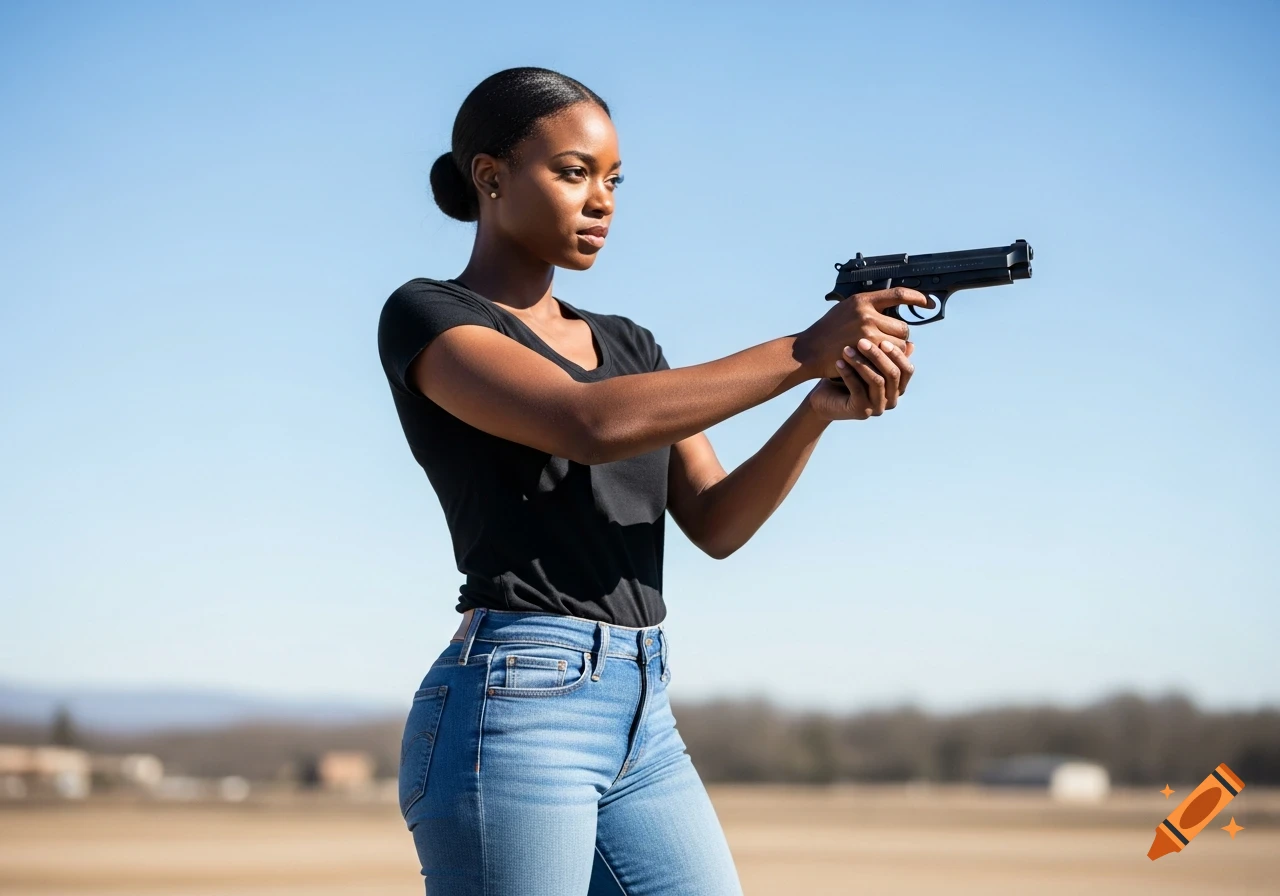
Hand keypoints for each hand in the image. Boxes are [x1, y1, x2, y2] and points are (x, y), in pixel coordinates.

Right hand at [794, 287, 933, 379]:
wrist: (808, 350)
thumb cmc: (827, 331)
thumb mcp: (846, 310)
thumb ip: (869, 308)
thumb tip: (893, 310)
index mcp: (862, 300)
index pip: (898, 294)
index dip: (918, 298)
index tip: (928, 302)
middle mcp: (866, 313)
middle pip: (902, 326)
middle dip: (899, 337)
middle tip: (887, 343)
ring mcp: (866, 332)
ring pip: (899, 343)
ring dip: (894, 350)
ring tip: (880, 353)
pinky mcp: (865, 350)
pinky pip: (889, 356)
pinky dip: (887, 360)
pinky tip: (877, 361)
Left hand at [806, 337, 915, 420]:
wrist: (824, 398)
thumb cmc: (847, 375)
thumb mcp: (867, 362)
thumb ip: (884, 353)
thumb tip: (908, 341)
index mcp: (898, 387)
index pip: (907, 369)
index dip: (897, 354)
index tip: (882, 338)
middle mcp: (892, 400)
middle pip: (893, 374)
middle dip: (878, 355)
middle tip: (862, 341)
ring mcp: (878, 408)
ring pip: (876, 381)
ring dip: (861, 363)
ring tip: (846, 350)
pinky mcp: (862, 412)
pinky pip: (858, 389)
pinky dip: (848, 374)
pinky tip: (838, 362)